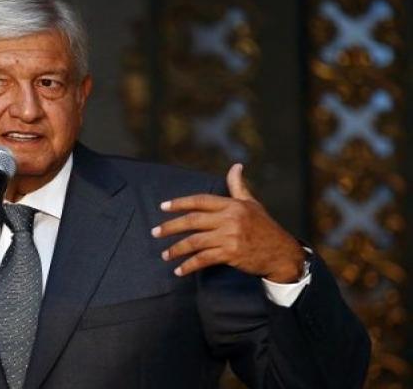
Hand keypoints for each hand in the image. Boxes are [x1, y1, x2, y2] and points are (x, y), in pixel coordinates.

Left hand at [152, 164, 304, 282]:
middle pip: (192, 220)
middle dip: (170, 227)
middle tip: (154, 233)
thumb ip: (238, 187)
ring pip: (195, 242)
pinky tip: (179, 270)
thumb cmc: (265, 227)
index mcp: (232, 205)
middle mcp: (230, 218)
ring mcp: (230, 236)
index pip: (200, 200)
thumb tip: (236, 166)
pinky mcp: (231, 254)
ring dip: (176, 249)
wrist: (282, 253)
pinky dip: (189, 265)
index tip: (163, 207)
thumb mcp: (252, 204)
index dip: (179, 203)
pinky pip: (204, 259)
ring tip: (164, 255)